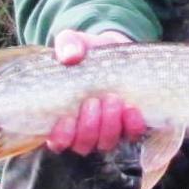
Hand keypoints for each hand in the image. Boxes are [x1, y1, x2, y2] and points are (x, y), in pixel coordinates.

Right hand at [45, 29, 145, 155]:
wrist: (115, 52)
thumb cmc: (87, 53)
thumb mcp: (75, 43)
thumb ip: (67, 44)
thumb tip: (70, 55)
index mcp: (62, 119)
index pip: (57, 142)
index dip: (61, 137)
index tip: (67, 118)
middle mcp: (83, 131)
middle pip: (83, 144)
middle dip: (89, 126)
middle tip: (94, 101)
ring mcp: (107, 131)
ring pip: (105, 142)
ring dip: (109, 125)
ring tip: (112, 99)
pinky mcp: (129, 126)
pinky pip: (131, 134)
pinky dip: (131, 124)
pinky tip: (131, 108)